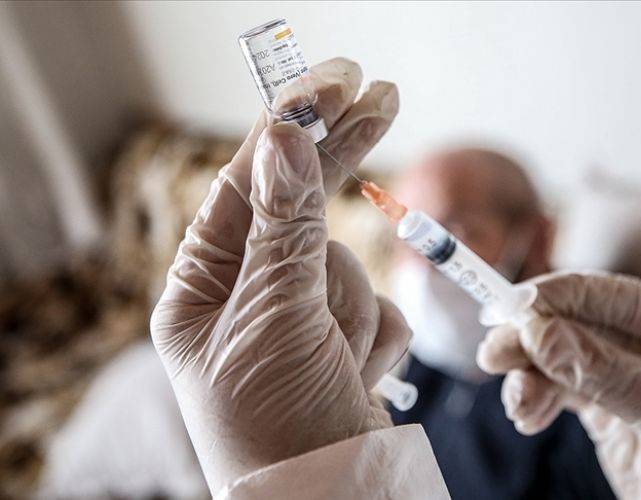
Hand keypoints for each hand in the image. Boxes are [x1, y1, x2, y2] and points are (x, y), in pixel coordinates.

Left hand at [150, 58, 409, 494]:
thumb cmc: (280, 431)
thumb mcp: (276, 320)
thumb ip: (285, 228)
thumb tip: (282, 139)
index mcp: (204, 293)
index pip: (248, 187)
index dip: (289, 130)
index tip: (333, 83)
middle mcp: (249, 303)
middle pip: (299, 209)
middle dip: (338, 158)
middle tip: (380, 94)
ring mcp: (301, 326)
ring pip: (348, 265)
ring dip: (352, 310)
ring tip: (336, 363)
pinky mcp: (345, 348)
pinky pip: (379, 308)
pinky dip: (377, 339)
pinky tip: (357, 378)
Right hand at [478, 271, 640, 498]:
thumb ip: (606, 372)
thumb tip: (540, 334)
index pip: (611, 295)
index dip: (558, 296)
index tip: (514, 307)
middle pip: (575, 322)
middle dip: (531, 337)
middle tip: (493, 354)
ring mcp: (624, 373)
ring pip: (559, 357)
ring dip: (528, 375)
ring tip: (517, 403)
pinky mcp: (603, 405)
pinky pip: (557, 389)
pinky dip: (535, 399)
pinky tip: (527, 417)